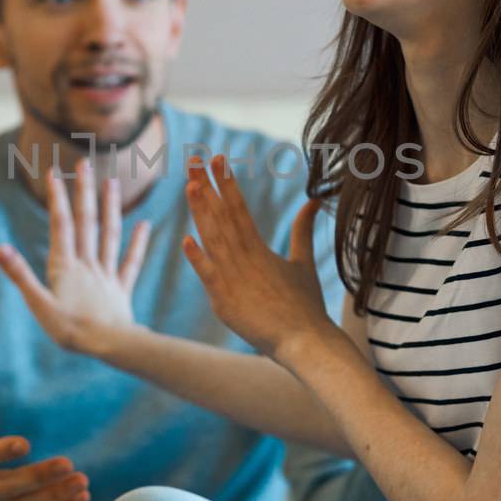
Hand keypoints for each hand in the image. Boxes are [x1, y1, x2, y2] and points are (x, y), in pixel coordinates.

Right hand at [0, 158, 150, 355]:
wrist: (109, 347)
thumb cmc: (70, 330)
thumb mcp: (38, 303)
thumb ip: (20, 275)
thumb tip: (0, 248)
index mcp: (65, 266)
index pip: (60, 225)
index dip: (57, 198)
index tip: (54, 172)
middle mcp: (87, 264)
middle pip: (86, 222)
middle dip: (84, 192)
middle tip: (85, 164)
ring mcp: (106, 275)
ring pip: (109, 235)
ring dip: (110, 208)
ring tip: (113, 182)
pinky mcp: (120, 290)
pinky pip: (130, 263)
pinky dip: (138, 244)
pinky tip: (144, 225)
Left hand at [183, 154, 337, 361]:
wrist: (305, 342)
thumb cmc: (305, 305)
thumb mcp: (303, 262)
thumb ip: (302, 230)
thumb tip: (313, 201)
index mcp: (260, 248)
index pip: (239, 208)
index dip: (227, 182)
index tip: (217, 159)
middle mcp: (245, 259)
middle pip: (222, 216)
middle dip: (206, 186)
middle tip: (193, 159)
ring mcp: (233, 280)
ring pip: (213, 239)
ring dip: (200, 212)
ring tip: (189, 184)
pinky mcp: (225, 301)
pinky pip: (208, 276)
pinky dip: (198, 258)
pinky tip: (187, 239)